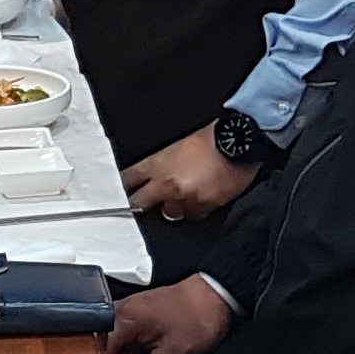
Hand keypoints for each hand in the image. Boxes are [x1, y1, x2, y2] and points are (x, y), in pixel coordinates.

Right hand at [107, 276, 232, 353]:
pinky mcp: (140, 311)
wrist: (217, 293)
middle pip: (99, 345)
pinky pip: (123, 333)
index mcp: (123, 320)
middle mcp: (121, 311)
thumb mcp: (174, 353)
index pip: (95, 352)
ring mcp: (130, 310)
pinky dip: (126, 348)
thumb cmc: (199, 315)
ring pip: (111, 340)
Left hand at [119, 125, 258, 223]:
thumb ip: (162, 164)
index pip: (127, 180)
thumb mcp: (178, 145)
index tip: (114, 195)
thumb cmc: (212, 138)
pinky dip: (196, 209)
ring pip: (169, 213)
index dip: (120, 188)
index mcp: (157, 163)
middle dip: (139, 204)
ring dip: (174, 206)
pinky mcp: (204, 205)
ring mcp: (185, 197)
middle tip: (143, 203)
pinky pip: (194, 215)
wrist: (240, 140)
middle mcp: (167, 183)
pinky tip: (202, 197)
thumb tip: (152, 178)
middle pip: (139, 203)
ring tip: (186, 193)